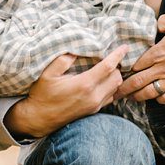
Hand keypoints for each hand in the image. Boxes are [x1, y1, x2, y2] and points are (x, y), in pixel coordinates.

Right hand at [5, 45, 128, 138]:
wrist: (40, 118)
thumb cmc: (42, 94)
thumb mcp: (47, 73)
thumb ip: (63, 60)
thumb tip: (76, 50)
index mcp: (84, 84)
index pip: (108, 67)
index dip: (118, 55)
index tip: (125, 46)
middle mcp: (93, 96)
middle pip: (117, 78)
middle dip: (117, 66)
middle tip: (111, 57)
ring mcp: (95, 105)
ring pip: (116, 89)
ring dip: (115, 77)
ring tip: (109, 68)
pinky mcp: (94, 111)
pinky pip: (110, 97)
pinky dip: (111, 87)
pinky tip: (103, 81)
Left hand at [113, 13, 164, 104]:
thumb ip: (162, 22)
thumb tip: (155, 25)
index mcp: (159, 52)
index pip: (136, 64)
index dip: (125, 70)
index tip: (118, 73)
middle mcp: (163, 68)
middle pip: (137, 81)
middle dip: (123, 89)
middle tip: (113, 93)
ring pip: (148, 93)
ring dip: (137, 97)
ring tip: (130, 98)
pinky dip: (157, 100)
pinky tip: (154, 98)